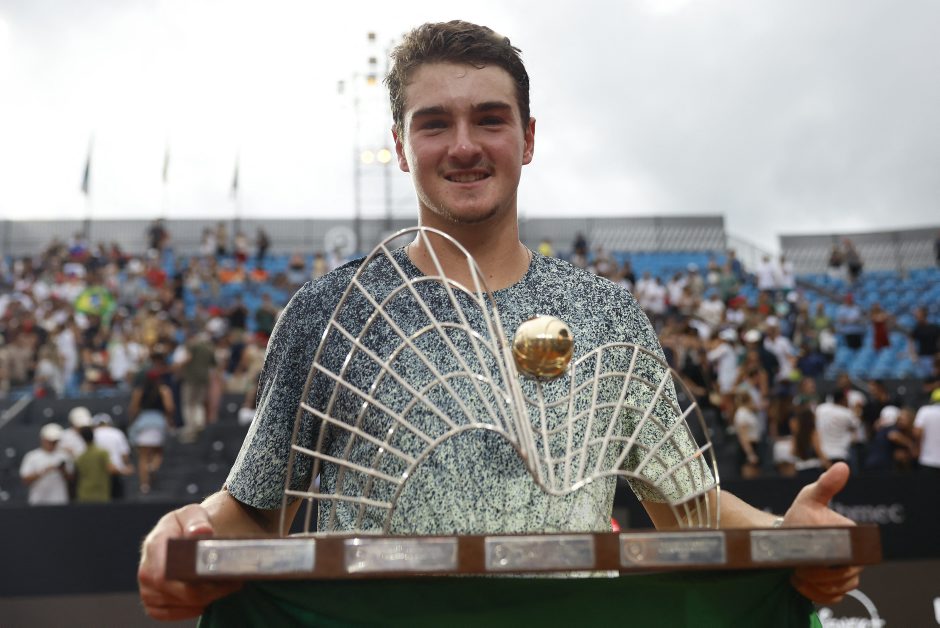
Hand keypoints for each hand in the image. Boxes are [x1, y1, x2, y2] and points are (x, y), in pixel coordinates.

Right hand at [138, 504, 242, 620]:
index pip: (171, 573)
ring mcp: (147, 589)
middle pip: (181, 592)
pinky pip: (170, 614)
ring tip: (225, 586)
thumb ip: (196, 521)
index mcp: (154, 545)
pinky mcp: (151, 602)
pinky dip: (191, 610)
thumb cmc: (188, 524)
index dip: (198, 579)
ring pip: (180, 604)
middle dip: (211, 590)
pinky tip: (206, 600)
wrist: (179, 534)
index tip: (222, 574)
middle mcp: (146, 570)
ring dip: (206, 599)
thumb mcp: (192, 514)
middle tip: (234, 582)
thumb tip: (201, 531)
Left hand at [783, 462, 862, 603]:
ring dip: (816, 585)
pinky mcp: (835, 588)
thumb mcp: (810, 498)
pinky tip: (799, 583)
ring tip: (796, 573)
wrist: (784, 535)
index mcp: (853, 539)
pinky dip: (816, 595)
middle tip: (797, 565)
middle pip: (844, 577)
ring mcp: (846, 575)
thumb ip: (826, 485)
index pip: (851, 559)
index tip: (810, 557)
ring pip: (839, 589)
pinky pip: (832, 599)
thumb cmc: (800, 516)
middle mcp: (854, 559)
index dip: (831, 562)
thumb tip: (843, 466)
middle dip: (819, 574)